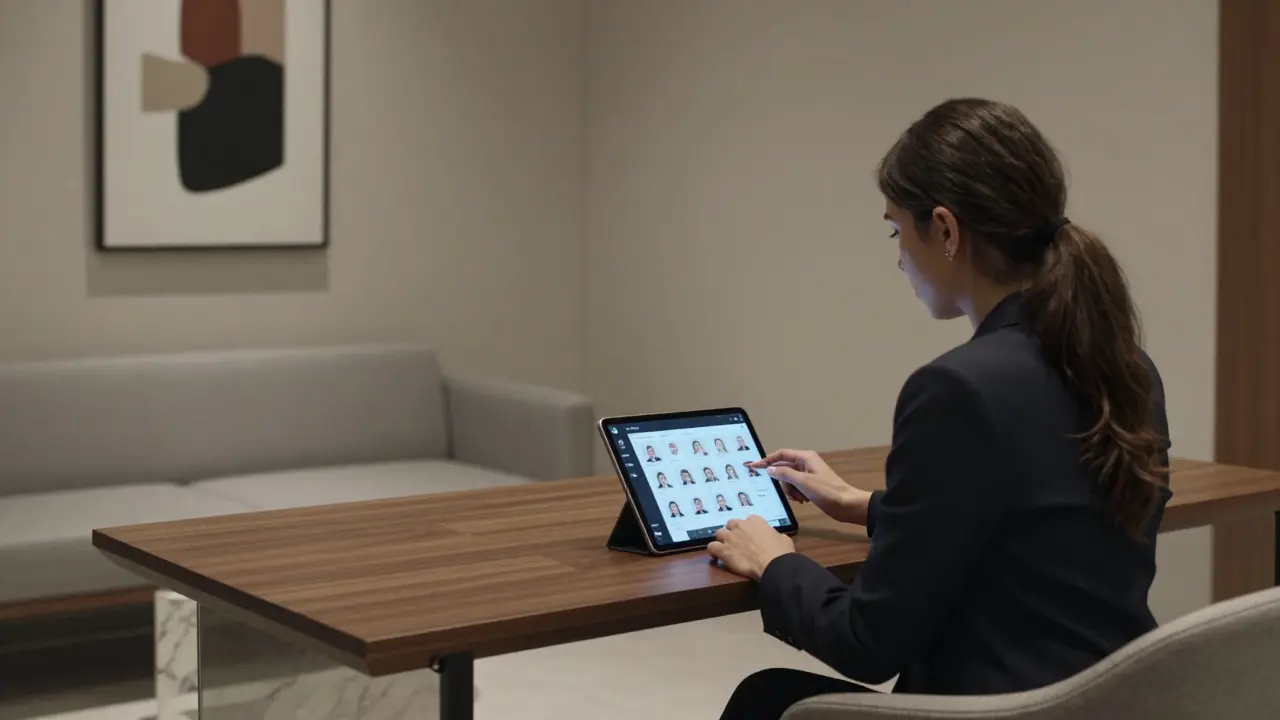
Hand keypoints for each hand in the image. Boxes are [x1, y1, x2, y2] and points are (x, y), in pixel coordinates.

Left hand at [707, 515, 795, 579]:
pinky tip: (716, 556)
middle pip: (731, 524)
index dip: (748, 529)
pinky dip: (713, 551)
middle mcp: (740, 525)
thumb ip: (775, 535)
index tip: (750, 537)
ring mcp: (730, 537)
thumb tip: (776, 538)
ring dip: (722, 540)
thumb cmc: (780, 551)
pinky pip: (711, 547)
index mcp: (755, 520)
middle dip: (733, 532)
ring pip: (719, 533)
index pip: (747, 520)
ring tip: (726, 548)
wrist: (773, 563)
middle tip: (738, 542)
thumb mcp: (783, 538)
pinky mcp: (723, 550)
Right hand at [750, 449, 872, 524]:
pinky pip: (795, 487)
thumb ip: (785, 474)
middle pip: (783, 469)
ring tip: (800, 498)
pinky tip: (803, 500)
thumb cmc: (827, 491)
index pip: (780, 455)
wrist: (846, 505)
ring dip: (790, 490)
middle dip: (784, 482)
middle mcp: (805, 463)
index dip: (766, 460)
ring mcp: (808, 475)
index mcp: (805, 457)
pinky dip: (796, 494)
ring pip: (788, 480)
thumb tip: (770, 469)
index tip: (753, 466)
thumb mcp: (803, 482)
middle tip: (791, 493)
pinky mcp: (810, 485)